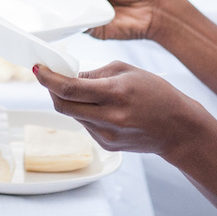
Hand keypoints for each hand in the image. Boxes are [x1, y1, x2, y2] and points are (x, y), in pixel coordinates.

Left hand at [33, 61, 208, 158]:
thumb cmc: (157, 94)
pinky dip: (84, 112)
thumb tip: (68, 76)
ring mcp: (107, 135)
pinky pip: (84, 124)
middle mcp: (109, 117)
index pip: (69, 88)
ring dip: (69, 100)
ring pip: (73, 115)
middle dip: (51, 90)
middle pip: (62, 106)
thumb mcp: (127, 71)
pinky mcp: (107, 145)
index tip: (38, 69)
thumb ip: (94, 73)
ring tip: (85, 90)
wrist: (178, 129)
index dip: (48, 79)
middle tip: (50, 77)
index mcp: (115, 93)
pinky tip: (100, 107)